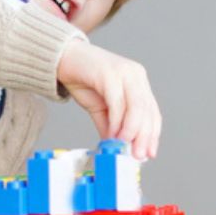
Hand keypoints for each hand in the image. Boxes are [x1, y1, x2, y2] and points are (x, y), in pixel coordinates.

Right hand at [57, 38, 161, 159]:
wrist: (63, 59)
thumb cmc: (83, 79)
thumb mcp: (101, 109)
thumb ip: (111, 127)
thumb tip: (118, 148)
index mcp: (138, 82)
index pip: (152, 112)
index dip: (152, 134)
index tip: (148, 153)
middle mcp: (135, 75)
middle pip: (147, 110)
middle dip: (144, 137)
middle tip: (137, 155)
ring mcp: (124, 72)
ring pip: (136, 106)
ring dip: (131, 131)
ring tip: (124, 146)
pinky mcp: (109, 73)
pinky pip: (117, 102)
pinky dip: (117, 121)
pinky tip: (113, 134)